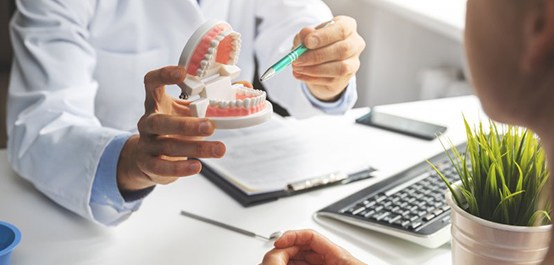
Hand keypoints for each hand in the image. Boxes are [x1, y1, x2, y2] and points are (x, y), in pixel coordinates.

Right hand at [117, 66, 225, 190]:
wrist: (148, 158)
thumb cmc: (174, 128)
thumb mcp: (188, 111)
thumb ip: (212, 99)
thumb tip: (245, 85)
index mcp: (157, 102)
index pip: (152, 82)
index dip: (164, 75)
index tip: (182, 73)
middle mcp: (148, 121)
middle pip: (161, 121)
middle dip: (186, 124)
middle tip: (211, 126)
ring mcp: (147, 143)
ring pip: (169, 145)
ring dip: (196, 148)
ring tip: (219, 149)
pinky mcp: (149, 163)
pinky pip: (162, 166)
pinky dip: (180, 168)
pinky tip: (197, 167)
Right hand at [261, 230, 364, 264]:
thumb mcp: (340, 264)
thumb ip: (315, 256)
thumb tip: (293, 258)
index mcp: (337, 254)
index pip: (310, 236)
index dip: (292, 236)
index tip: (279, 242)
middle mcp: (333, 258)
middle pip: (304, 246)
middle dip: (288, 248)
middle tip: (276, 254)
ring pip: (303, 258)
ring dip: (289, 258)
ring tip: (278, 261)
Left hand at [292, 16, 365, 101]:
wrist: (320, 62)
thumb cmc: (316, 43)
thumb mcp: (307, 35)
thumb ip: (305, 34)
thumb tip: (305, 34)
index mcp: (347, 26)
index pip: (342, 29)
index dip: (324, 36)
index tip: (307, 42)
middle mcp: (355, 43)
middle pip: (343, 49)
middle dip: (317, 55)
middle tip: (297, 59)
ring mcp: (353, 62)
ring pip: (340, 67)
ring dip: (315, 69)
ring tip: (297, 68)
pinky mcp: (347, 77)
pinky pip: (332, 79)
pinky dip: (312, 78)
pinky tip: (300, 74)